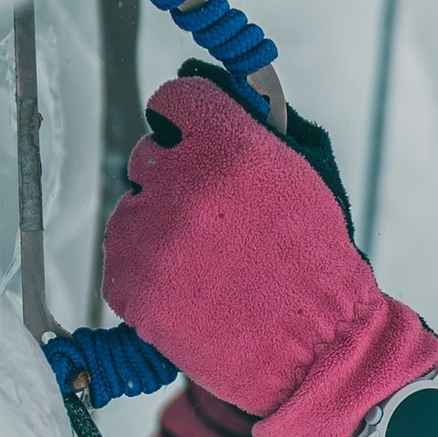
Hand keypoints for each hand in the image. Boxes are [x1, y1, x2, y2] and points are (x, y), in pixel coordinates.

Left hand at [103, 70, 437, 436]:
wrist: (318, 350)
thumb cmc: (317, 264)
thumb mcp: (304, 174)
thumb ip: (252, 123)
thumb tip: (205, 87)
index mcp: (229, 146)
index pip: (173, 100)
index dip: (185, 122)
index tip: (191, 139)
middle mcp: (183, 184)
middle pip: (146, 157)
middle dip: (174, 181)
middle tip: (214, 220)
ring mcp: (151, 238)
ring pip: (129, 212)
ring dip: (157, 230)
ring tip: (207, 264)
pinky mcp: (131, 287)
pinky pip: (119, 264)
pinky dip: (146, 276)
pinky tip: (190, 289)